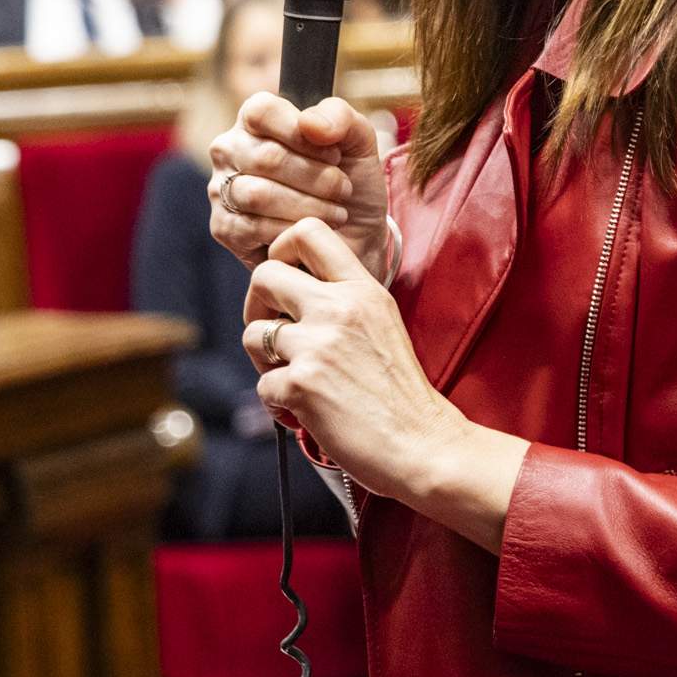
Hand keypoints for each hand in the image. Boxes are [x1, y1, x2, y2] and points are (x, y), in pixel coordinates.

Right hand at [209, 92, 388, 279]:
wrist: (354, 239)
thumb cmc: (348, 184)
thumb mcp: (357, 142)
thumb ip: (339, 116)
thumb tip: (308, 122)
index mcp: (256, 119)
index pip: (262, 111)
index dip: (302, 134)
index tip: (335, 155)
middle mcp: (230, 149)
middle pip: (266, 157)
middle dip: (317, 178)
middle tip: (343, 190)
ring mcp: (221, 188)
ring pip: (259, 194)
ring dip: (309, 206)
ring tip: (336, 212)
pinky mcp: (224, 227)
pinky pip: (254, 227)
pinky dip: (292, 229)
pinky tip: (312, 229)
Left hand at [246, 220, 524, 544]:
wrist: (423, 445)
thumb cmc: (402, 394)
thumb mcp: (382, 325)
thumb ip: (344, 302)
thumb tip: (292, 294)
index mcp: (362, 289)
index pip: (307, 231)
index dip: (281, 250)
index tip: (286, 282)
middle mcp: (339, 308)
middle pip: (263, 275)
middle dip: (256, 306)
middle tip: (274, 333)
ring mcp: (318, 345)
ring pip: (253, 333)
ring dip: (264, 360)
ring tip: (293, 378)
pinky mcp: (302, 384)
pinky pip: (262, 385)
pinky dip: (278, 404)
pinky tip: (304, 412)